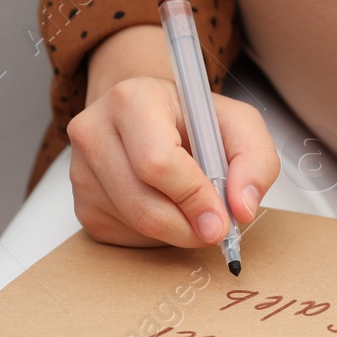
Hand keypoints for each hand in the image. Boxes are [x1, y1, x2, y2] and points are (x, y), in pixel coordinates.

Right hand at [66, 25, 279, 247]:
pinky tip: (167, 208)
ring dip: (176, 232)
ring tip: (193, 208)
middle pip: (143, 204)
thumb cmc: (195, 121)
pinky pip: (124, 236)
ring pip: (134, 225)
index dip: (194, 198)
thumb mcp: (240, 126)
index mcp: (131, 99)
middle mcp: (93, 130)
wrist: (154, 120)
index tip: (221, 220)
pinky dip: (156, 236)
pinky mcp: (82, 203)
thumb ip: (256, 162)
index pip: (157, 163)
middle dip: (188, 227)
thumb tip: (242, 208)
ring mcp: (80, 169)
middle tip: (214, 228)